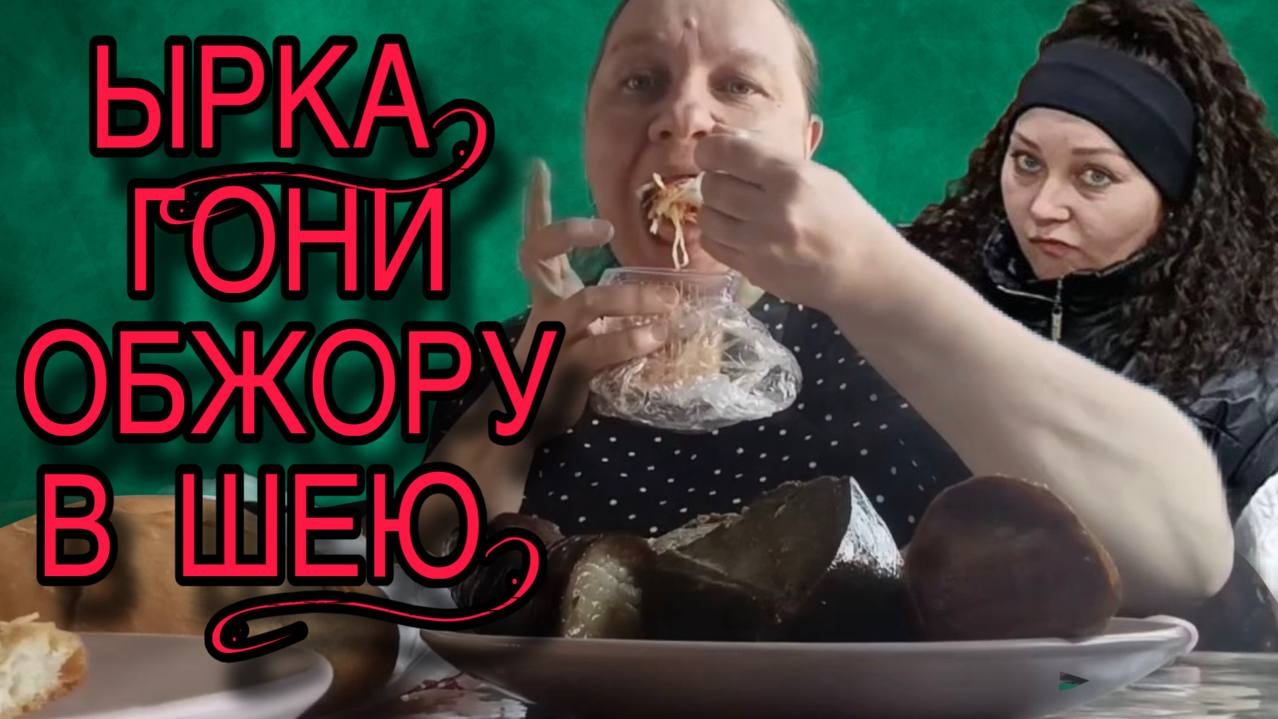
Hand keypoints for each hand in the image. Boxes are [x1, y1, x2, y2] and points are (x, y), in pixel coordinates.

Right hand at [515, 159, 677, 440]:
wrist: (525, 418)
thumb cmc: (556, 367)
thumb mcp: (578, 326)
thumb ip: (605, 307)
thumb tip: (654, 293)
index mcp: (547, 292)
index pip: (536, 242)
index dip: (535, 205)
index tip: (538, 166)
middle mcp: (545, 305)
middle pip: (537, 254)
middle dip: (565, 232)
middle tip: (604, 226)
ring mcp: (554, 336)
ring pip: (585, 303)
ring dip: (629, 300)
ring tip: (667, 303)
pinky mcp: (568, 368)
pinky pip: (600, 349)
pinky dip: (631, 341)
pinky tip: (658, 337)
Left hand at [693, 133, 874, 309]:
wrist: (862, 270)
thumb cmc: (842, 215)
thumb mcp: (814, 174)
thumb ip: (765, 154)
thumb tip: (719, 133)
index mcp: (792, 178)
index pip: (731, 153)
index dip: (710, 150)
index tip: (709, 154)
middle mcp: (773, 210)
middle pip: (713, 187)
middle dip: (713, 181)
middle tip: (727, 184)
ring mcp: (761, 244)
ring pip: (708, 217)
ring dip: (713, 209)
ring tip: (731, 210)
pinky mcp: (754, 270)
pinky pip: (713, 245)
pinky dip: (716, 235)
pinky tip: (733, 232)